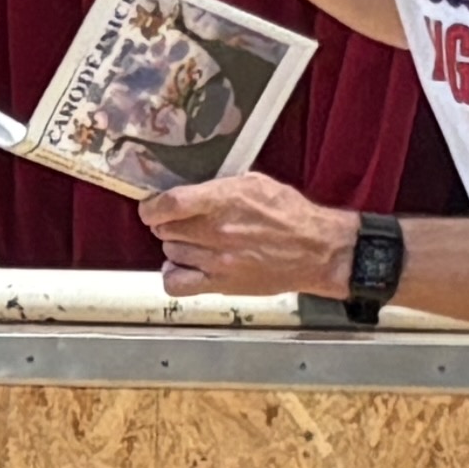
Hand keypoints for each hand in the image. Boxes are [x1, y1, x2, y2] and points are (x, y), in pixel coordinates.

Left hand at [143, 171, 353, 301]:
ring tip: (195, 242)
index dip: (152, 206)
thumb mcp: (256, 183)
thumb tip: (193, 190)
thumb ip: (221, 187)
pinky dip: (174, 273)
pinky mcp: (221, 284)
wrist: (316, 250)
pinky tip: (186, 266)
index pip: (169, 204)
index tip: (152, 207)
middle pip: (165, 229)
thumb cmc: (290, 213)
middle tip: (183, 222)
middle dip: (168, 223)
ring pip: (171, 251)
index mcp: (223, 200)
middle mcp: (215, 231)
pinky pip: (176, 283)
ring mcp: (216, 260)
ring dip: (177, 245)